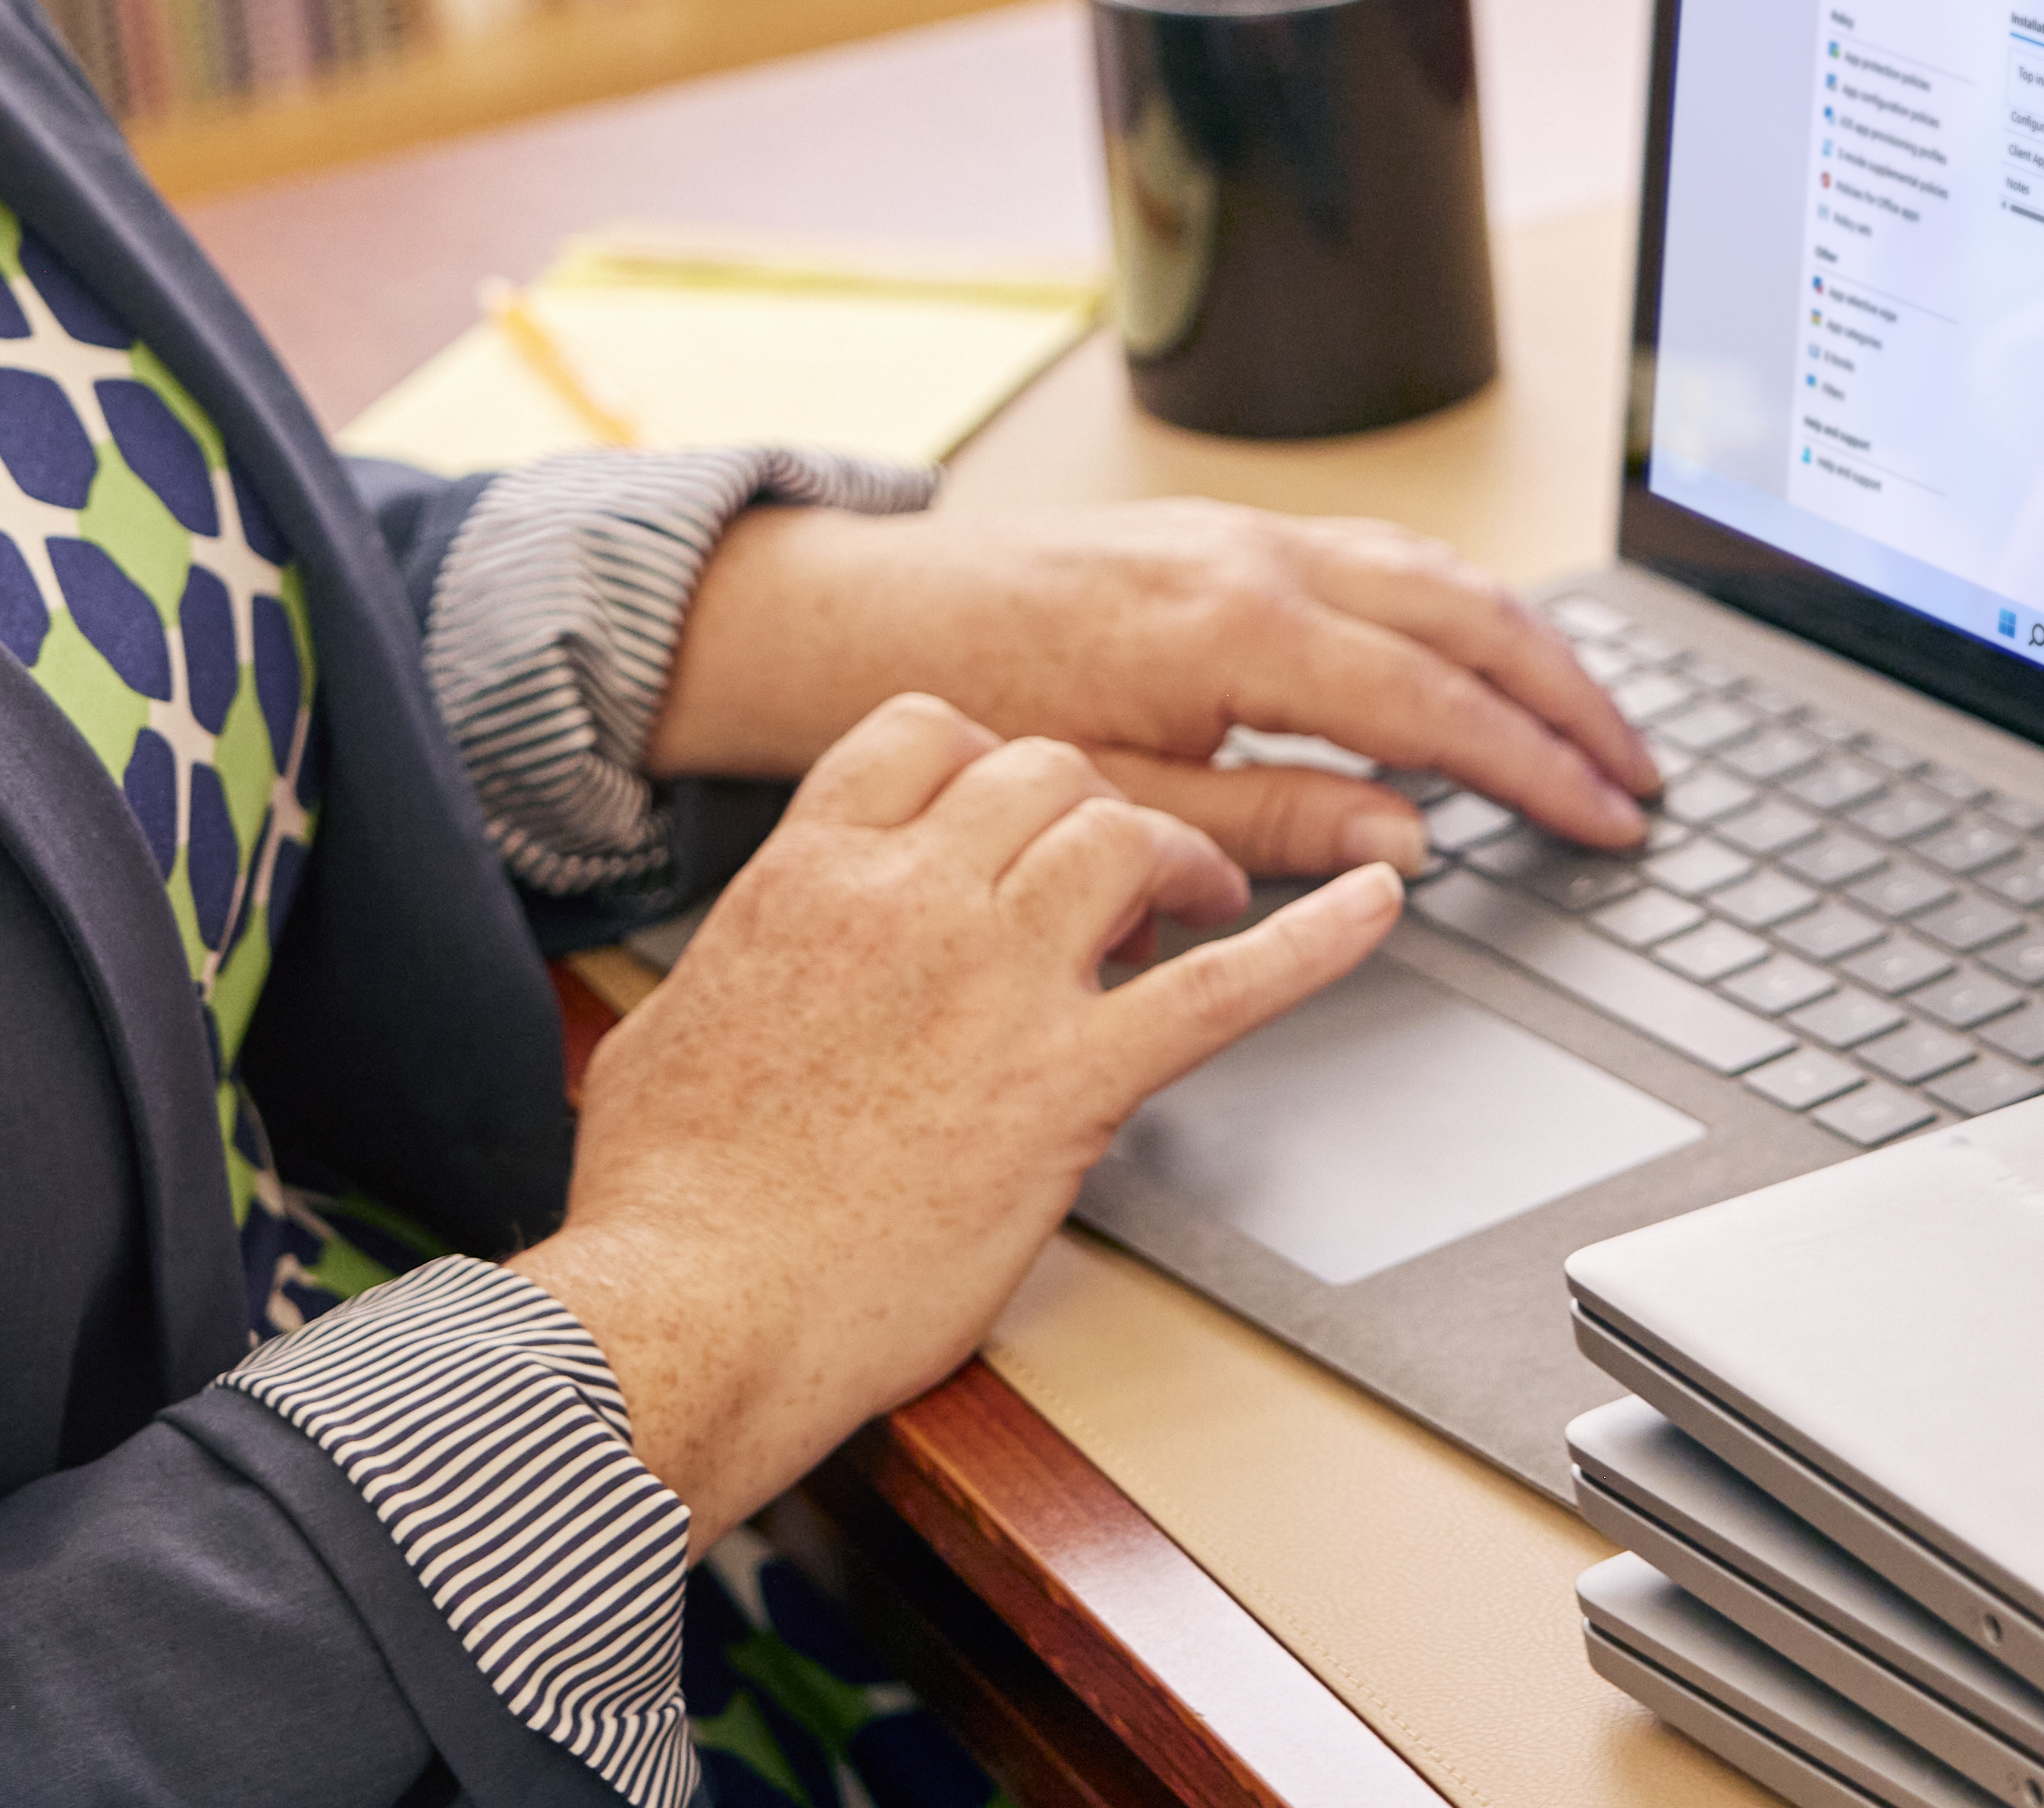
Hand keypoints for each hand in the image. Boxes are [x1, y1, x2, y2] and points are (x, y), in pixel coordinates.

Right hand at [507, 693, 1394, 1535]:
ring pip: (1124, 834)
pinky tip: (1376, 906)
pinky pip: (1220, 989)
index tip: (1008, 800)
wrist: (692, 1310)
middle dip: (1087, 806)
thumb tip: (742, 977)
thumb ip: (734, 972)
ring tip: (1197, 894)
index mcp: (809, 877)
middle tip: (1110, 871)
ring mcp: (998, 985)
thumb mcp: (667, 1033)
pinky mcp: (1067, 1086)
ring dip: (1176, 855)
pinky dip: (1314, 943)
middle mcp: (910, 899)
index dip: (986, 756)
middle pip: (1043, 770)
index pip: (925, 732)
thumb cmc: (667, 1205)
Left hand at [642, 498, 1658, 879]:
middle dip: (1573, 696)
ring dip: (1531, 641)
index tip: (1610, 819)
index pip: (1439, 703)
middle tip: (1642, 775)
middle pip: (1470, 617)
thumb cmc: (977, 709)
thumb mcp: (1124, 801)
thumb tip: (1412, 842)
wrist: (873, 616)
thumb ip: (1275, 821)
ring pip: (1437, 570)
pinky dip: (1459, 600)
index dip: (1541, 768)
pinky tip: (1485, 645)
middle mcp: (1259, 559)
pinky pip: (1382, 551)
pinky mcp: (1229, 530)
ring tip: (1594, 717)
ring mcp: (1249, 532)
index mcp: (1238, 631)